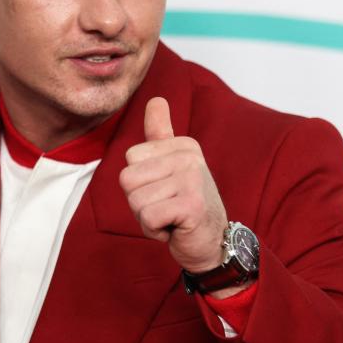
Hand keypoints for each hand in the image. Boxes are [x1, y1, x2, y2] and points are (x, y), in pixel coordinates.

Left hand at [119, 97, 227, 273]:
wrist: (213, 243)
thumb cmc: (186, 205)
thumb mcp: (172, 166)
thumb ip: (161, 134)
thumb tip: (156, 99)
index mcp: (183, 145)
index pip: (130, 158)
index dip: (140, 182)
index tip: (164, 190)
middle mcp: (189, 157)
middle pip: (128, 179)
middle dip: (140, 202)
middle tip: (167, 207)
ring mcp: (192, 180)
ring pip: (135, 200)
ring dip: (147, 218)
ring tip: (171, 217)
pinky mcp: (191, 205)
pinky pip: (147, 217)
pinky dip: (155, 231)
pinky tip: (175, 228)